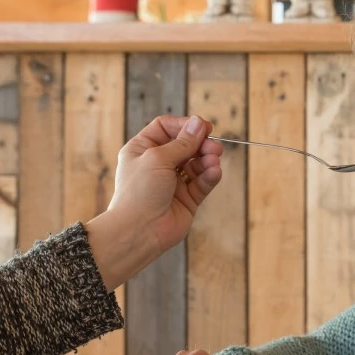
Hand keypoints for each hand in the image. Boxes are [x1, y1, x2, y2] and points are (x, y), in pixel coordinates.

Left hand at [85, 115, 222, 287]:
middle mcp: (158, 164)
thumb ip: (182, 142)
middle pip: (186, 145)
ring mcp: (174, 182)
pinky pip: (203, 182)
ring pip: (197, 163)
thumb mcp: (158, 158)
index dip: (185, 125)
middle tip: (214, 147)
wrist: (139, 231)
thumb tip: (199, 123)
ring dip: (208, 160)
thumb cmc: (139, 193)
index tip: (204, 126)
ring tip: (214, 161)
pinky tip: (215, 172)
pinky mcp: (188, 198)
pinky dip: (210, 176)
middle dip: (202, 144)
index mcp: (143, 150)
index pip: (166, 128)